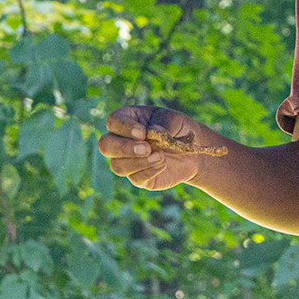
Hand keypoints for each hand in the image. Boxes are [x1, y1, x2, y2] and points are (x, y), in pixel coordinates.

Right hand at [98, 105, 223, 190]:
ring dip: (138, 163)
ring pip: (117, 166)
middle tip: (146, 148)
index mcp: (128, 120)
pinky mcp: (138, 177)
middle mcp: (122, 140)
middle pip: (105, 145)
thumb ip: (164, 124)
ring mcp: (128, 161)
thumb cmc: (179, 130)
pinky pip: (135, 178)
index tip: (143, 132)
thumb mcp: (176, 120)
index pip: (114, 122)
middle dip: (124, 148)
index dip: (124, 128)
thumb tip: (151, 133)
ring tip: (161, 156)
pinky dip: (149, 172)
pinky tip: (163, 164)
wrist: (193, 152)